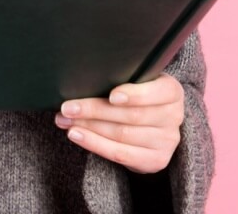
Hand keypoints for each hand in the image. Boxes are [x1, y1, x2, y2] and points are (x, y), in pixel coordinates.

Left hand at [54, 74, 184, 173]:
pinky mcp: (156, 160)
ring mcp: (167, 141)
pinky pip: (120, 154)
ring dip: (89, 127)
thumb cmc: (138, 96)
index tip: (112, 95)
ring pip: (122, 135)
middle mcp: (174, 117)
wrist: (154, 127)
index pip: (159, 93)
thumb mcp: (137, 82)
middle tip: (68, 107)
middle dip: (95, 110)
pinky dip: (95, 144)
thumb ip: (120, 78)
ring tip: (64, 120)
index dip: (136, 95)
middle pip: (131, 115)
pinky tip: (76, 134)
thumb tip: (82, 77)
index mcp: (172, 91)